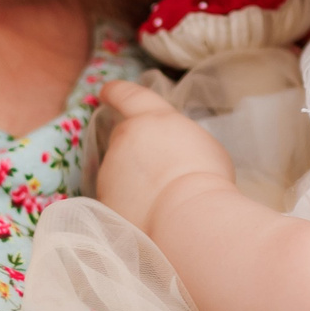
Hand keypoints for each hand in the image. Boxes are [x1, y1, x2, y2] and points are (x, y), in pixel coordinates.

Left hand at [94, 79, 234, 231]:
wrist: (186, 219)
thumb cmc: (206, 178)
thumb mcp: (202, 144)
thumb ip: (177, 139)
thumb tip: (169, 151)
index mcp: (153, 118)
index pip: (127, 95)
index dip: (116, 92)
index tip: (107, 92)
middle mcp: (125, 137)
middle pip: (124, 137)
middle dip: (136, 149)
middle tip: (160, 169)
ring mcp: (110, 169)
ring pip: (118, 169)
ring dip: (133, 178)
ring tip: (162, 199)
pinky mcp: (103, 198)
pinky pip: (115, 197)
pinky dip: (127, 204)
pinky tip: (150, 216)